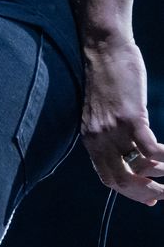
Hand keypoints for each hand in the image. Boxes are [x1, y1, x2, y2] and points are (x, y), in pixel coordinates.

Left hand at [81, 38, 163, 205]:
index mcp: (90, 138)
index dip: (129, 193)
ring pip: (138, 168)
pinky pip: (152, 149)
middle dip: (144, 193)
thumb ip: (108, 132)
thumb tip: (129, 151)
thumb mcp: (99, 111)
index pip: (107, 178)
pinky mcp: (131, 117)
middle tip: (162, 195)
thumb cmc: (107, 76)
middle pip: (119, 182)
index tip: (149, 198)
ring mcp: (114, 129)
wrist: (104, 49)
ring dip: (158, 177)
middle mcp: (99, 138)